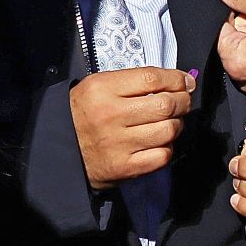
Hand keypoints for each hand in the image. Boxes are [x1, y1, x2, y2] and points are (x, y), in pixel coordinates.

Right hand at [68, 67, 194, 188]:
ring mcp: (118, 143)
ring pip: (168, 130)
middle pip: (165, 105)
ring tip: (169, 122)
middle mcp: (110, 115)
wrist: (60, 148)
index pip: (152, 78)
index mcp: (102, 89)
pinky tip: (158, 142)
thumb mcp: (99, 86)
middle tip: (183, 102)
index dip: (176, 79)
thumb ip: (135, 81)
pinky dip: (167, 148)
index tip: (185, 82)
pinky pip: (162, 156)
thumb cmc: (85, 113)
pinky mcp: (124, 167)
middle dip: (182, 101)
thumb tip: (180, 81)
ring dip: (176, 125)